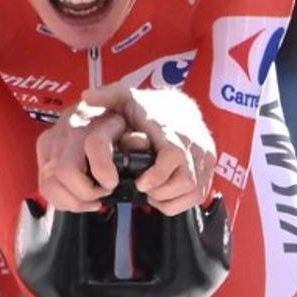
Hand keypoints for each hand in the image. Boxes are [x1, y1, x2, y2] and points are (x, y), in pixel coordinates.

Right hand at [36, 101, 127, 211]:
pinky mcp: (43, 149)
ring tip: (92, 200)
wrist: (94, 104)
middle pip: (67, 171)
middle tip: (103, 192)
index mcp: (96, 120)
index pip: (95, 145)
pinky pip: (45, 185)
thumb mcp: (134, 122)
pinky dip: (62, 199)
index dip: (104, 170)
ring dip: (74, 200)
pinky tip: (78, 199)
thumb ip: (137, 135)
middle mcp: (70, 128)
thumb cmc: (116, 118)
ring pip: (51, 183)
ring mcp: (53, 139)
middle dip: (87, 192)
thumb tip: (140, 145)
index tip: (111, 182)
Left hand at [81, 83, 215, 215]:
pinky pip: (200, 194)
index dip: (158, 175)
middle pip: (187, 181)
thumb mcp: (126, 97)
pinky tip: (164, 193)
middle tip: (143, 189)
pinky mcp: (210, 168)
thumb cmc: (150, 108)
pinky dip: (181, 201)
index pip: (174, 156)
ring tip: (152, 192)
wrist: (181, 107)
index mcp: (172, 130)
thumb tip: (86, 96)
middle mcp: (193, 144)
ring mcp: (204, 157)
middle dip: (162, 192)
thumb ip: (107, 96)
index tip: (141, 183)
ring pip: (194, 191)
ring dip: (171, 198)